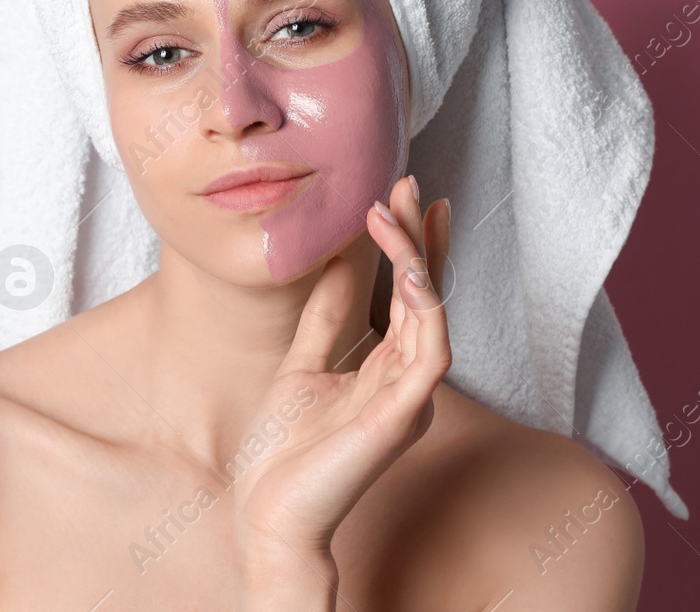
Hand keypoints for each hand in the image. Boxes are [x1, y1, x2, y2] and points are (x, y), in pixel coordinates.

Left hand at [230, 174, 451, 590]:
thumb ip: (327, 317)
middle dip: (419, 236)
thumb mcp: (301, 364)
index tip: (404, 197)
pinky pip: (431, 353)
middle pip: (427, 295)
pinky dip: (427, 309)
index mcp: (387, 371)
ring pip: (432, 313)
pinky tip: (411, 272)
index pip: (411, 296)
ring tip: (395, 212)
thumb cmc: (284, 454)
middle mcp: (407, 380)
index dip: (415, 245)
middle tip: (407, 184)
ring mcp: (409, 398)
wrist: (268, 514)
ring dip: (418, 258)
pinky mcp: (403, 416)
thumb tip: (340, 260)